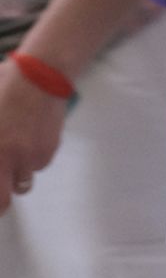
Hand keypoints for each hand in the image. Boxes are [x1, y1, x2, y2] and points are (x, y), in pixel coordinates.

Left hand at [0, 59, 69, 210]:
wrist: (41, 73)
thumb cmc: (5, 87)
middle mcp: (9, 157)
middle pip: (4, 201)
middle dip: (0, 203)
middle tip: (0, 194)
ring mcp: (31, 156)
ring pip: (22, 183)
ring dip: (16, 176)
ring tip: (14, 153)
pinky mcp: (48, 151)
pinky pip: (38, 166)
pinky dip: (33, 159)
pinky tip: (30, 137)